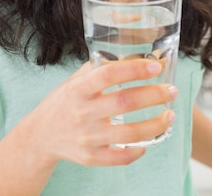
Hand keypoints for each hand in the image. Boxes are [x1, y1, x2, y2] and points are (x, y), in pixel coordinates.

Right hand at [22, 58, 177, 168]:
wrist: (39, 136)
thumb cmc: (65, 101)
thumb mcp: (76, 80)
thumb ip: (101, 67)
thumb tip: (135, 54)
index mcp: (79, 88)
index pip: (109, 74)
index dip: (134, 69)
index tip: (156, 67)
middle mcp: (83, 112)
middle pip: (124, 103)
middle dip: (153, 95)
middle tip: (171, 91)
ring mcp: (87, 137)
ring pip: (128, 134)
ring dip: (154, 125)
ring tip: (170, 116)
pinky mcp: (90, 157)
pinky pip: (119, 157)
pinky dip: (138, 151)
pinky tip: (150, 142)